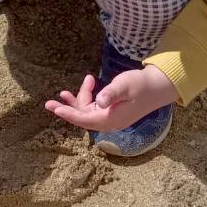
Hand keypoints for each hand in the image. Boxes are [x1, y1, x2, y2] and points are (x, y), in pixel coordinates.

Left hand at [45, 64, 178, 132]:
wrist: (157, 87)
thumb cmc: (141, 85)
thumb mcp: (125, 86)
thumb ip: (111, 94)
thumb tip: (100, 102)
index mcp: (111, 119)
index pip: (84, 120)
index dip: (68, 114)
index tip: (55, 109)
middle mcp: (109, 122)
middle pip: (82, 118)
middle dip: (66, 110)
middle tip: (49, 103)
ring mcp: (110, 118)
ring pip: (87, 112)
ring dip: (77, 101)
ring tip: (65, 91)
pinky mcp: (112, 112)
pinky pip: (93, 108)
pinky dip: (87, 98)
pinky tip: (89, 84)